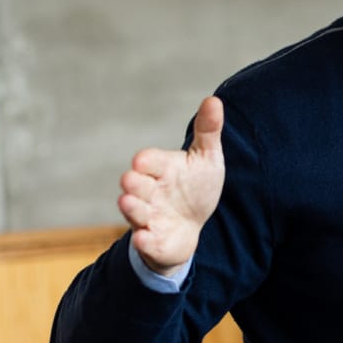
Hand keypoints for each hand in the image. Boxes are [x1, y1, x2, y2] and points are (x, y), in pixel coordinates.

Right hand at [119, 96, 224, 274]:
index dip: (145, 161)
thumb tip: (213, 100)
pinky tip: (143, 237)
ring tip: (129, 202)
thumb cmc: (196, 185)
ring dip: (132, 208)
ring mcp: (148, 216)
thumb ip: (208, 130)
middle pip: (132, 184)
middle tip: (132, 181)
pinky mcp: (153, 239)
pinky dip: (143, 240)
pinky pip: (144, 242)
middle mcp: (149, 191)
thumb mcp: (207, 157)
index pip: (146, 160)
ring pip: (133, 211)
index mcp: (161, 168)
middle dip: (133, 183)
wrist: (192, 223)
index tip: (143, 161)